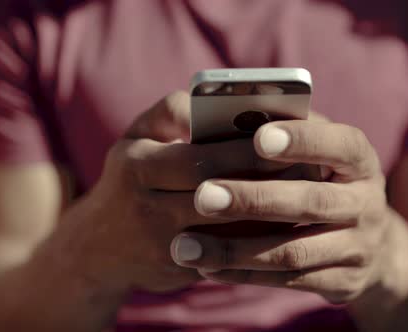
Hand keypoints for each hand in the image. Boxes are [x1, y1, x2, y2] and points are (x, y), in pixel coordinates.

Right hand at [49, 92, 285, 293]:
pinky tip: (284, 222)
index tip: (283, 139)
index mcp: (137, 166)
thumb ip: (171, 111)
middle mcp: (147, 207)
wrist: (99, 246)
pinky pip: (227, 252)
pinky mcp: (179, 269)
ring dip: (269, 212)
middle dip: (264, 178)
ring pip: (228, 228)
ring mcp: (162, 244)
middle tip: (308, 165)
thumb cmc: (130, 176)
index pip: (199, 157)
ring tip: (304, 192)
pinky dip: (258, 238)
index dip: (244, 150)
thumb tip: (215, 102)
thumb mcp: (136, 137)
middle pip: (218, 192)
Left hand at [171, 120, 402, 303]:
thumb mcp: (318, 152)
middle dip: (253, 199)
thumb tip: (234, 114)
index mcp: (360, 160)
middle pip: (310, 202)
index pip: (340, 144)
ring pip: (292, 252)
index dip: (302, 140)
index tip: (258, 137)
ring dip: (236, 249)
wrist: (369, 244)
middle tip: (203, 196)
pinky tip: (206, 266)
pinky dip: (244, 274)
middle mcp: (366, 204)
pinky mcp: (344, 283)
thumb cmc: (323, 180)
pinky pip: (287, 281)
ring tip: (186, 245)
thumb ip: (286, 131)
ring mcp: (359, 248)